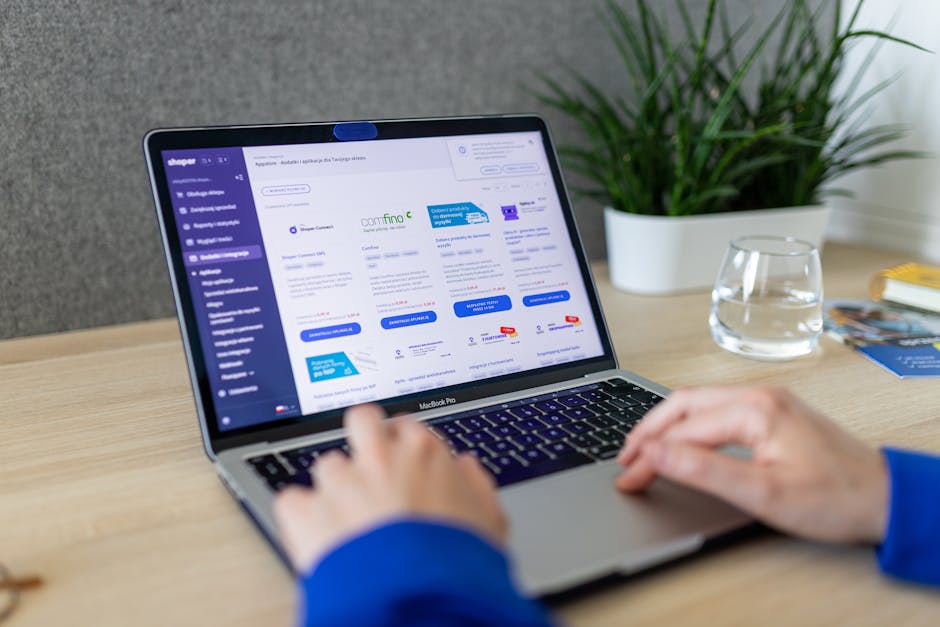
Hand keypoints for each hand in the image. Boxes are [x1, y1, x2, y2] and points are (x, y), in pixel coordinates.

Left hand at [273, 404, 506, 573]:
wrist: (422, 599)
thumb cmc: (460, 564)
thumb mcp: (488, 521)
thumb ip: (476, 486)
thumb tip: (465, 470)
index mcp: (424, 453)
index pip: (406, 426)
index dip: (402, 444)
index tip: (402, 461)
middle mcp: (380, 457)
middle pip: (361, 420)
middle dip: (362, 436)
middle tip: (367, 465)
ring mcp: (341, 482)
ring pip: (327, 465)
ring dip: (335, 488)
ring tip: (348, 521)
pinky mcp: (308, 512)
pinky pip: (292, 500)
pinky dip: (301, 517)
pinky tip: (316, 536)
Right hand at [616, 386, 887, 543]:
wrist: (885, 498)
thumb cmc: (836, 498)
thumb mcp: (763, 492)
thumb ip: (704, 470)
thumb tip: (656, 453)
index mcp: (755, 408)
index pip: (683, 428)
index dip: (649, 454)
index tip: (628, 478)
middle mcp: (759, 394)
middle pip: (684, 403)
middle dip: (649, 431)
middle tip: (624, 460)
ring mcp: (767, 400)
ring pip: (699, 403)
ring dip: (667, 425)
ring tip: (642, 450)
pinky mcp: (773, 412)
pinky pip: (717, 409)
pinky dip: (689, 425)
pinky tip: (681, 440)